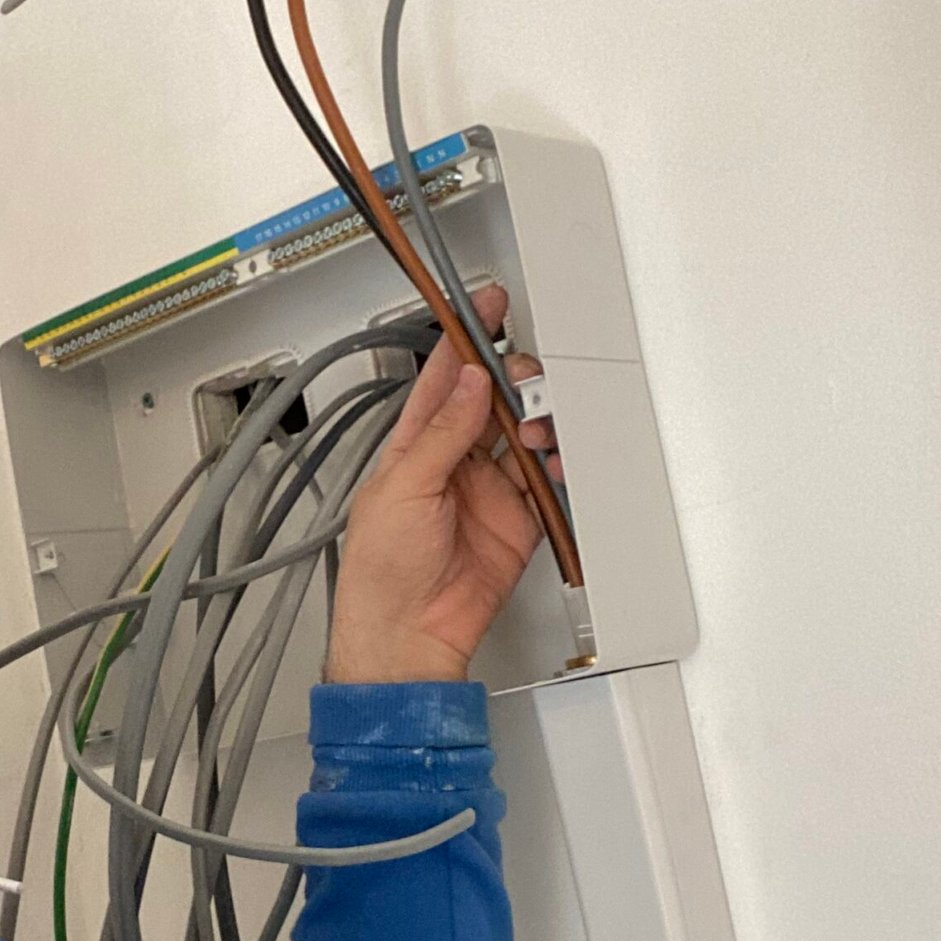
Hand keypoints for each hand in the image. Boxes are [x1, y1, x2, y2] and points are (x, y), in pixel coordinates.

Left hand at [324, 287, 557, 684]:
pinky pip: (548, 484)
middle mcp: (453, 463)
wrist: (408, 634)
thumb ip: (443, 434)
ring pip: (526, 437)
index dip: (468, 339)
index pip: (445, 379)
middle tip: (525, 385)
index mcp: (414, 446)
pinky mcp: (518, 522)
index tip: (488, 306)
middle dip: (516, 383)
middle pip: (495, 402)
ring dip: (538, 423)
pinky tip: (558, 457)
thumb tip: (469, 384)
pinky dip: (560, 466)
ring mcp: (488, 492)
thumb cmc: (380, 572)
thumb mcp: (404, 489)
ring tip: (537, 429)